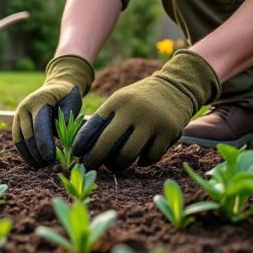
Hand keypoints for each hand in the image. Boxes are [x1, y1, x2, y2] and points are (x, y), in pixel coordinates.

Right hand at [12, 55, 93, 167]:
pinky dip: (24, 152)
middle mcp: (24, 107)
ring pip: (19, 139)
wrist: (56, 87)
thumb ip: (66, 119)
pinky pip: (17, 140)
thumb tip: (60, 140)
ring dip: (29, 155)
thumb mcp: (72, 103)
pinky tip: (33, 162)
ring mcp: (18, 114)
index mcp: (39, 100)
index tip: (50, 158)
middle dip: (37, 152)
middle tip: (48, 165)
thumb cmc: (67, 96)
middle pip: (28, 134)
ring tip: (40, 166)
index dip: (44, 143)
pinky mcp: (16, 122)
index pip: (39, 125)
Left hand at [72, 50, 221, 170]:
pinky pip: (150, 157)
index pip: (94, 125)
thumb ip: (104, 119)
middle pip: (108, 142)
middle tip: (90, 166)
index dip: (82, 142)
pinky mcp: (169, 131)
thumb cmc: (139, 100)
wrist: (176, 86)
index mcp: (117, 101)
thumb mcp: (120, 100)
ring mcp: (153, 121)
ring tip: (115, 165)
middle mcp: (134, 110)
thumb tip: (83, 146)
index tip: (76, 153)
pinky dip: (142, 162)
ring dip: (118, 164)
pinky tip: (138, 160)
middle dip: (95, 158)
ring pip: (128, 154)